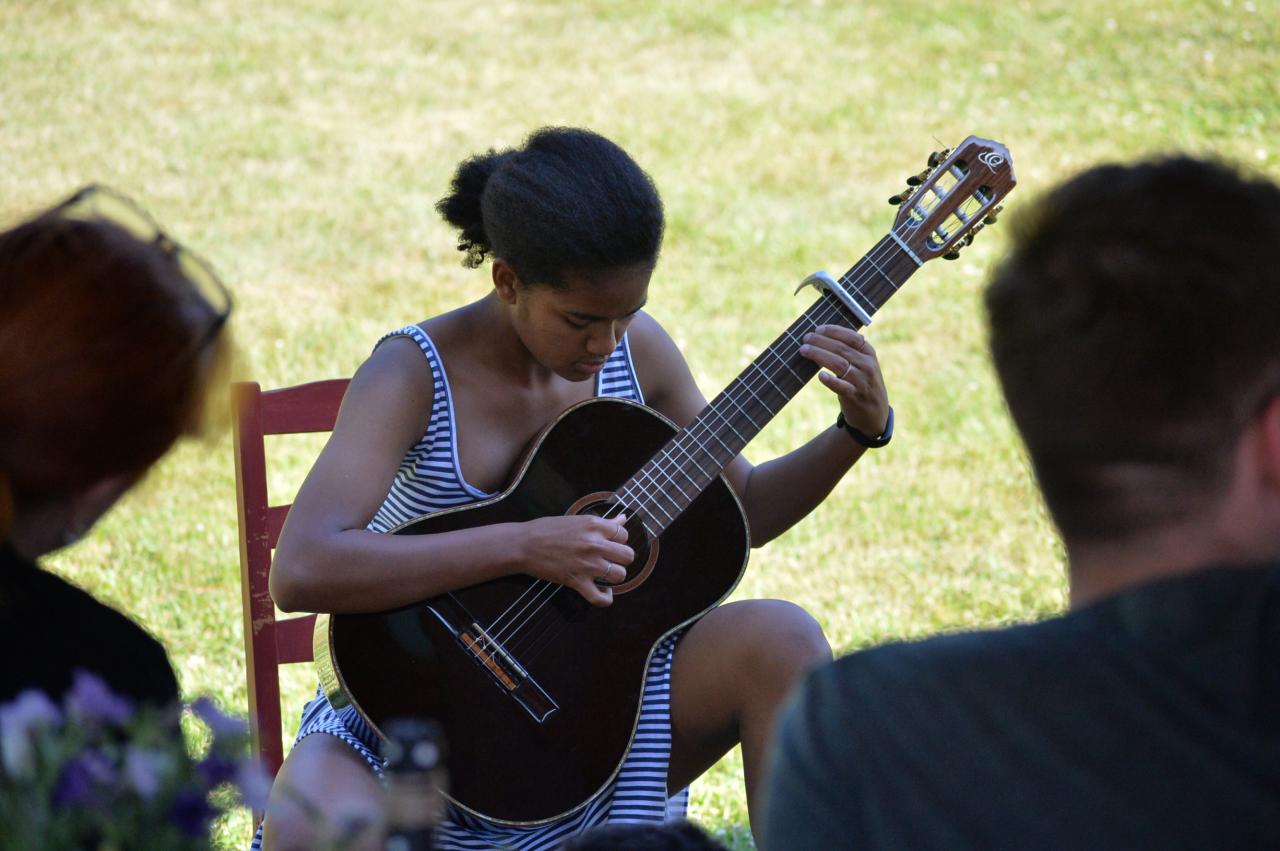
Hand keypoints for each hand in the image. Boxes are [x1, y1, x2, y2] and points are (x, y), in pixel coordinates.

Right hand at [518, 513, 633, 605]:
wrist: (524, 545)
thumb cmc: (548, 529)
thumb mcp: (578, 520)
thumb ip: (604, 523)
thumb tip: (623, 519)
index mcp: (594, 525)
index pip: (624, 535)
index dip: (619, 541)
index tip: (610, 544)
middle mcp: (594, 544)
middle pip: (628, 556)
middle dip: (621, 559)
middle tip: (609, 560)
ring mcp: (587, 564)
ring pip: (620, 575)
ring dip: (615, 577)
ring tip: (605, 574)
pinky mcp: (577, 581)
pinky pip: (600, 598)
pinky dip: (605, 598)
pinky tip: (603, 591)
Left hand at [800, 325, 889, 437]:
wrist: (874, 414)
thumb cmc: (862, 384)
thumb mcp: (862, 365)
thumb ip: (848, 352)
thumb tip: (820, 338)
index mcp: (869, 353)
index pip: (852, 337)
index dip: (834, 331)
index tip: (818, 329)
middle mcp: (867, 365)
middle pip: (841, 349)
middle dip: (821, 341)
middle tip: (805, 338)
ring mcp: (862, 381)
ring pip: (839, 364)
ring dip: (819, 355)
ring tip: (804, 350)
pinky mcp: (855, 397)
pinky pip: (842, 387)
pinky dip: (831, 381)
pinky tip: (820, 375)